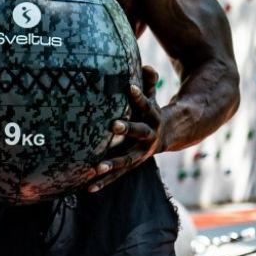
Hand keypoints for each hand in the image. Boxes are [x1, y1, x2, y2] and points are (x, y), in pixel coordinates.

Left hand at [88, 64, 165, 192]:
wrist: (166, 136)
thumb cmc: (151, 113)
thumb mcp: (152, 98)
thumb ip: (149, 84)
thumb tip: (147, 67)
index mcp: (153, 118)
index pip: (146, 105)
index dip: (140, 97)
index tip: (130, 87)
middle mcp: (148, 137)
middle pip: (139, 132)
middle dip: (127, 129)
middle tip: (114, 124)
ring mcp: (140, 154)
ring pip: (127, 159)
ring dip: (113, 163)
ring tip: (97, 168)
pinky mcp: (130, 166)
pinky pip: (117, 175)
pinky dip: (103, 182)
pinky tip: (89, 189)